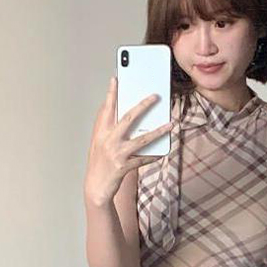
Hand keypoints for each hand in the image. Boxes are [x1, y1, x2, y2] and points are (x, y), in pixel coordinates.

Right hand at [83, 76, 172, 206]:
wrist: (95, 187)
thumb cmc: (100, 163)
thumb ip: (108, 128)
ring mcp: (116, 154)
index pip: (106, 109)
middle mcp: (108, 141)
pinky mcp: (124, 166)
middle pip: (128, 118)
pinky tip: (163, 150)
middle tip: (155, 96)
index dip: (111, 94)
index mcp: (101, 133)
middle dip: (143, 106)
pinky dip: (154, 155)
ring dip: (158, 131)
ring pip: (141, 139)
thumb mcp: (100, 143)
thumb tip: (125, 114)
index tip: (116, 79)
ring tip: (170, 125)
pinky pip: (144, 159)